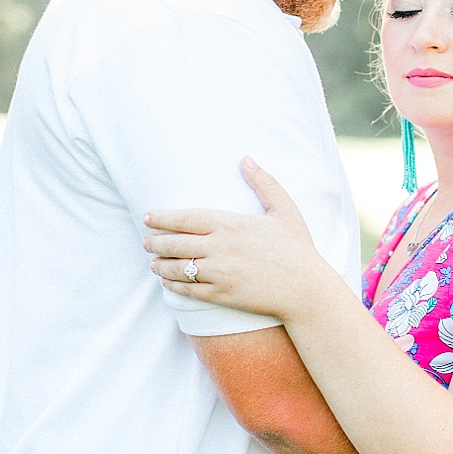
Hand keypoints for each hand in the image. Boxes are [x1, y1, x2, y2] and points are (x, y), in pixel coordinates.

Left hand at [144, 158, 340, 321]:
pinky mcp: (222, 295)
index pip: (185, 218)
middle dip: (155, 242)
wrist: (306, 290)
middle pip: (175, 243)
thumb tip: (246, 158)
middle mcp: (220, 248)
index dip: (162, 218)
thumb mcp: (284, 210)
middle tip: (145, 241)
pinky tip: (168, 282)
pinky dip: (173, 286)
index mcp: (231, 224)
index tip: (147, 217)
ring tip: (153, 263)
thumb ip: (264, 183)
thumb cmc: (297, 248)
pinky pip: (188, 290)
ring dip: (160, 265)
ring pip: (177, 268)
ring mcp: (219, 273)